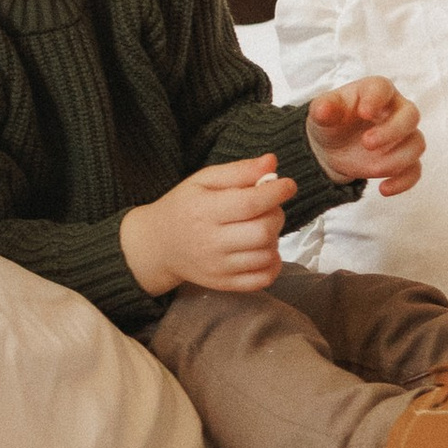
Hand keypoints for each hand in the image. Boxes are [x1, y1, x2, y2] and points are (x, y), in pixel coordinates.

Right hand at [121, 155, 295, 298]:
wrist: (159, 245)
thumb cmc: (184, 206)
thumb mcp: (203, 180)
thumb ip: (238, 171)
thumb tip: (272, 162)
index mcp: (204, 210)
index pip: (250, 203)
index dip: (276, 192)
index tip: (288, 185)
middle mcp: (211, 242)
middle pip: (263, 231)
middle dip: (276, 214)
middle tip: (268, 207)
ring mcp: (219, 267)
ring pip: (267, 254)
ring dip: (274, 238)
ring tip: (261, 227)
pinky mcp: (225, 284)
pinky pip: (264, 279)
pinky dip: (273, 263)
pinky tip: (263, 250)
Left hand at [308, 77, 423, 198]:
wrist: (333, 147)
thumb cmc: (332, 121)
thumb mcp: (322, 113)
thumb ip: (323, 109)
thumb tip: (323, 109)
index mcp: (374, 91)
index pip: (383, 88)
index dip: (377, 99)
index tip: (364, 112)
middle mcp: (395, 111)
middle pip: (411, 115)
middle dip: (392, 131)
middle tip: (366, 143)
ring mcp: (403, 136)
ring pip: (416, 144)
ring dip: (397, 159)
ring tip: (371, 170)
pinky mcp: (403, 159)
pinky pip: (415, 170)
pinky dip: (403, 182)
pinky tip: (384, 189)